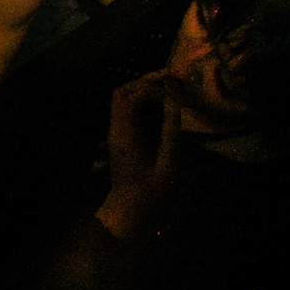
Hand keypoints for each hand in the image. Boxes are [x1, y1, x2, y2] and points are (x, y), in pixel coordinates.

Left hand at [96, 74, 181, 238]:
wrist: (130, 211)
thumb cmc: (152, 193)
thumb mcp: (168, 165)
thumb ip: (170, 133)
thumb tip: (174, 105)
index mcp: (124, 135)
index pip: (129, 98)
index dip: (150, 88)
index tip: (172, 90)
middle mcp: (115, 129)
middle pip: (121, 93)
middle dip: (143, 81)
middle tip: (168, 78)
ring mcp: (115, 132)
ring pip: (120, 99)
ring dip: (140, 88)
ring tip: (165, 86)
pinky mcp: (119, 136)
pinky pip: (125, 109)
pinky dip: (140, 100)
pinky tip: (158, 102)